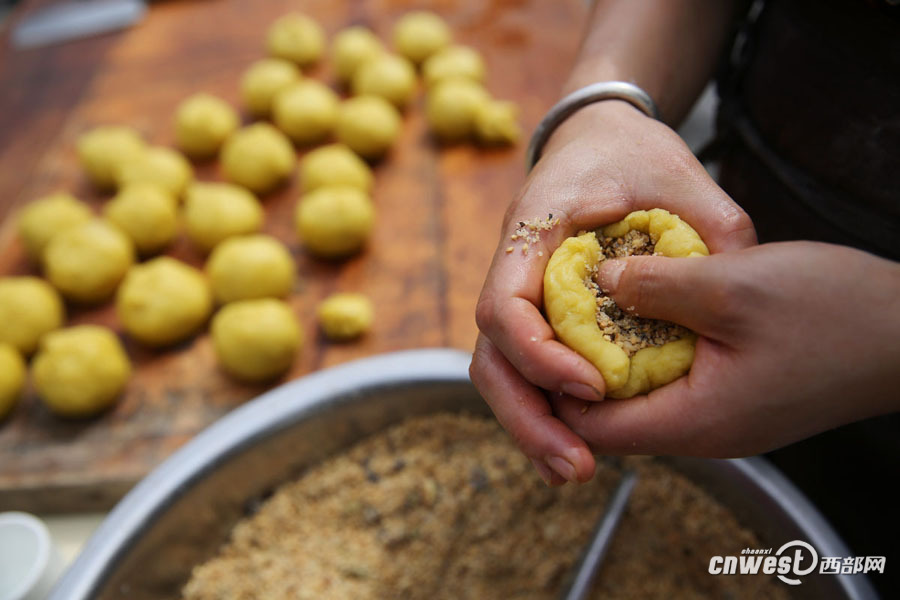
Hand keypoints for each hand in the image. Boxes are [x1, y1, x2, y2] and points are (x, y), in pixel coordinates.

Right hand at [470, 100, 755, 484]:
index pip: (502, 304)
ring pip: (500, 371)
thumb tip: (731, 298)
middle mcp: (512, 267)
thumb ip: (715, 230)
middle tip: (575, 467)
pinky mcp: (538, 312)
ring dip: (531, 426)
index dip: (538, 354)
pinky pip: (526, 367)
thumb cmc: (636, 151)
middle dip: (526, 417)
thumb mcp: (684, 176)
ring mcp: (520, 292)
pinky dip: (545, 410)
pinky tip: (574, 445)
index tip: (594, 384)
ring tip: (573, 471)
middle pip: (490, 356)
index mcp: (533, 229)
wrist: (600, 136)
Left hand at [553, 241, 899, 456]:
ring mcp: (722, 419)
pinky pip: (674, 382)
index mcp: (692, 421)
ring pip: (643, 395)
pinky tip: (652, 309)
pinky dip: (653, 351)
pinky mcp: (738, 399)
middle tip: (566, 309)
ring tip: (602, 302)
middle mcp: (702, 433)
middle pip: (612, 415)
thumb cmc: (833, 311)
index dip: (556, 381)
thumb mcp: (732, 286)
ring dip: (617, 354)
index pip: (592, 424)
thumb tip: (598, 279)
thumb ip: (654, 286)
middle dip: (581, 366)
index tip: (544, 327)